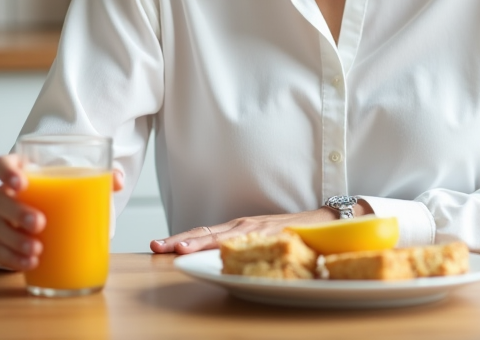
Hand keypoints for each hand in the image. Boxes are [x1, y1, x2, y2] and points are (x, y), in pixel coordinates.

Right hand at [0, 154, 124, 269]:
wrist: (26, 219)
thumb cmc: (50, 197)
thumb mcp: (68, 184)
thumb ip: (93, 178)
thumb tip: (116, 180)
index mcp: (17, 173)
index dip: (6, 172)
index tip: (22, 183)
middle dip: (16, 211)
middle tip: (40, 223)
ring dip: (14, 240)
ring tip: (38, 250)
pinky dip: (11, 258)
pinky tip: (30, 263)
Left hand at [149, 200, 372, 254]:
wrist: (322, 220)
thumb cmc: (288, 231)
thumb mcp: (258, 237)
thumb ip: (239, 245)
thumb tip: (214, 258)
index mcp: (236, 227)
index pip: (202, 233)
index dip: (180, 239)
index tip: (158, 246)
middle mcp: (242, 225)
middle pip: (204, 234)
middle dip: (179, 241)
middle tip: (157, 247)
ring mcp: (256, 228)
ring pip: (220, 237)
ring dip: (198, 243)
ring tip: (179, 250)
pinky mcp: (271, 233)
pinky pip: (247, 242)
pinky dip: (230, 246)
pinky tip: (217, 252)